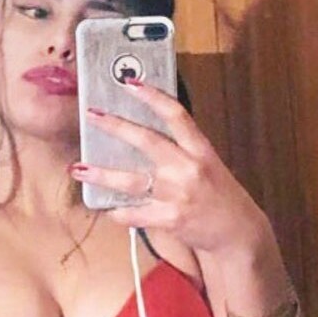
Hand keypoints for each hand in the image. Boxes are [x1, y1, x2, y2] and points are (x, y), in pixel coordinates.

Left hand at [71, 81, 266, 253]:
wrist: (239, 234)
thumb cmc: (220, 198)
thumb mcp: (208, 166)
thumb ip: (183, 152)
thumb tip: (146, 138)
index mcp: (200, 150)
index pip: (176, 115)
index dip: (152, 96)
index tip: (129, 83)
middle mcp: (189, 168)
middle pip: (146, 141)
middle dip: (115, 126)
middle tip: (91, 115)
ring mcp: (179, 195)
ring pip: (132, 181)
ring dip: (101, 174)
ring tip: (78, 169)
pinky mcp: (171, 220)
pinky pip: (136, 214)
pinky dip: (119, 213)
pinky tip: (106, 209)